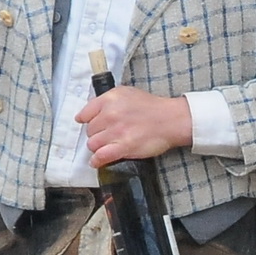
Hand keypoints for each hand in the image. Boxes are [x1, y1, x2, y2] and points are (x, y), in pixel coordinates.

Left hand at [76, 85, 192, 166]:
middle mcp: (111, 114)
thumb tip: (88, 113)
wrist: (170, 119)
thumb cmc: (151, 107)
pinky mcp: (124, 147)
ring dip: (98, 147)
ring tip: (106, 146)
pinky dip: (97, 161)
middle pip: (89, 130)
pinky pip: (101, 156)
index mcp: (110, 99)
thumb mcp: (126, 93)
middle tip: (106, 134)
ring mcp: (116, 131)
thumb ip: (107, 100)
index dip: (87, 121)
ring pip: (93, 144)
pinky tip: (97, 161)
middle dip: (96, 134)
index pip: (85, 113)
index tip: (90, 124)